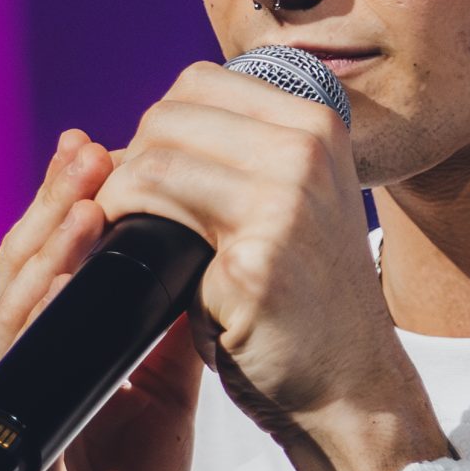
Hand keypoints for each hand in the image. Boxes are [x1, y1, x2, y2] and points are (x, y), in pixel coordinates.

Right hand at [0, 132, 202, 470]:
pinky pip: (13, 374)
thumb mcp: (158, 410)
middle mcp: (19, 367)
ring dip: (45, 246)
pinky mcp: (2, 447)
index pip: (63, 263)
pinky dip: (34, 323)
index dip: (83, 205)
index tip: (118, 146)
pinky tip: (57, 287)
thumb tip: (200, 274)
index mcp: (57, 355)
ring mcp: (3, 404)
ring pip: (13, 306)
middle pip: (30, 266)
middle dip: (59, 202)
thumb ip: (168, 347)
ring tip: (83, 192)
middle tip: (95, 143)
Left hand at [97, 62, 449, 470]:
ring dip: (120, 199)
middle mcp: (308, 148)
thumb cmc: (303, 304)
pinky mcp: (256, 252)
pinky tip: (147, 270)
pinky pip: (152, 211)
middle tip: (131, 218)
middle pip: (169, 115)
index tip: (152, 179)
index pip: (199, 83)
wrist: (349, 387)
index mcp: (317, 123)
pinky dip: (128, 234)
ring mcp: (286, 197)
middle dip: (133, 163)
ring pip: (154, 158)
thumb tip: (142, 132)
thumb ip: (235, 157)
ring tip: (131, 240)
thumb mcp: (287, 205)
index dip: (159, 130)